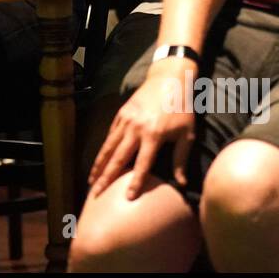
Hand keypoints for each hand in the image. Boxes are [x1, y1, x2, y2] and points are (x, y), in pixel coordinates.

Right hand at [89, 59, 196, 198]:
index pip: (142, 164)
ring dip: (99, 164)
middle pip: (118, 158)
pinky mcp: (121, 114)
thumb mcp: (187, 133)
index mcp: (153, 135)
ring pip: (109, 146)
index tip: (127, 198)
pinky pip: (111, 134)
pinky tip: (100, 160)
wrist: (169, 79)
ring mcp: (126, 120)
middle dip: (107, 177)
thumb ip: (181, 159)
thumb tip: (182, 183)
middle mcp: (136, 129)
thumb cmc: (181, 108)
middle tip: (97, 193)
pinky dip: (104, 148)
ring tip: (91, 179)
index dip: (135, 182)